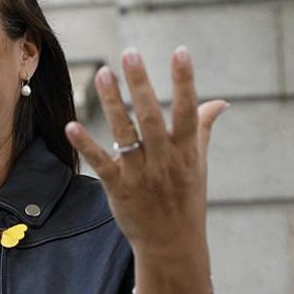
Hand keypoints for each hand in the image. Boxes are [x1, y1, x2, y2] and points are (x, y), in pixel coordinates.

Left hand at [65, 46, 227, 257]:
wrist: (172, 243)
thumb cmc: (187, 198)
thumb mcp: (199, 163)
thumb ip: (204, 128)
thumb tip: (220, 102)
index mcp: (187, 151)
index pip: (188, 110)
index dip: (185, 81)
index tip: (181, 51)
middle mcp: (165, 159)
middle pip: (152, 116)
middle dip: (141, 84)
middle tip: (130, 53)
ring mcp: (141, 174)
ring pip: (125, 132)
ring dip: (112, 103)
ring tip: (103, 74)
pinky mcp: (119, 187)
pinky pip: (101, 162)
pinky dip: (87, 145)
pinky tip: (72, 126)